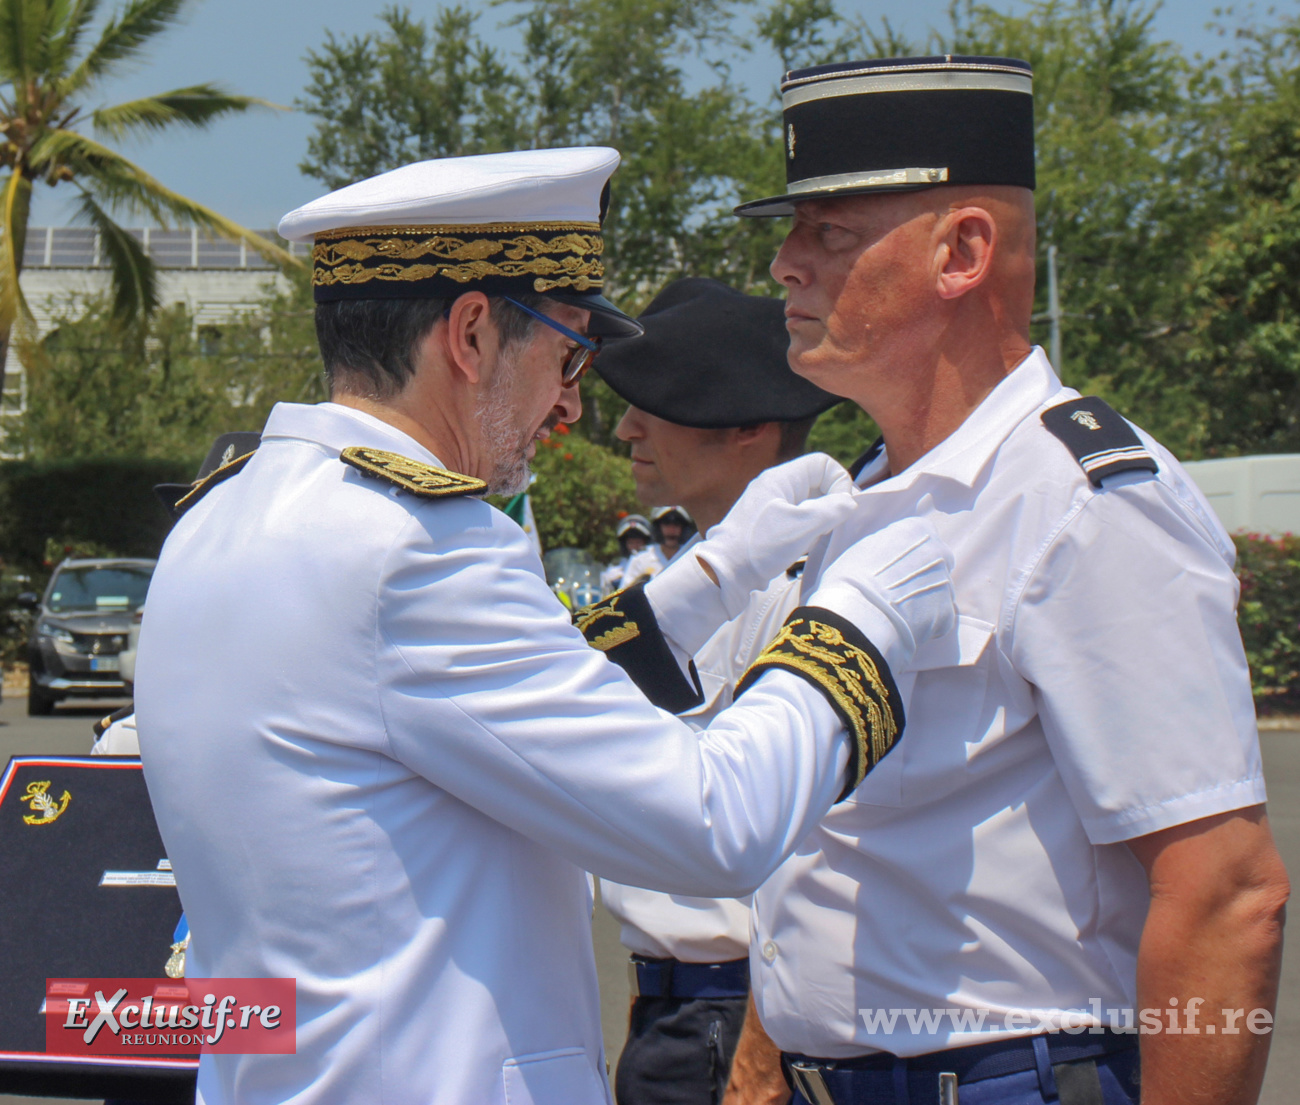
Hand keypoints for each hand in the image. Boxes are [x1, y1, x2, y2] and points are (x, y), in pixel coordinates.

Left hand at [694, 453, 855, 617]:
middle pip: (817, 481)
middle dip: (832, 501)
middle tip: (835, 524)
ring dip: (821, 518)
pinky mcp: (768, 525)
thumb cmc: (761, 546)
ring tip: (817, 537)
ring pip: (809, 502)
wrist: (724, 574)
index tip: (842, 508)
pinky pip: (798, 518)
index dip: (839, 481)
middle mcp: (775, 486)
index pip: (823, 463)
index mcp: (781, 478)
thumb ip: (832, 509)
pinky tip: (804, 546)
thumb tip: (850, 502)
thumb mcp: (803, 525)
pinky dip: (808, 529)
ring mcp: (770, 505)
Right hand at [806, 515, 955, 671]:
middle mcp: (939, 551)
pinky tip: (905, 628)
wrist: (857, 617)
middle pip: (936, 563)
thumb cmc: (850, 580)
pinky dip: (926, 625)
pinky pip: (939, 617)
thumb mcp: (863, 549)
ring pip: (938, 591)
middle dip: (921, 576)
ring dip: (924, 600)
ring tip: (898, 614)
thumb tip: (891, 553)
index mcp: (917, 530)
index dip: (908, 554)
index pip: (922, 537)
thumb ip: (888, 546)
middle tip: (898, 592)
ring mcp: (946, 583)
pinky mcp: (946, 612)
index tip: (894, 568)